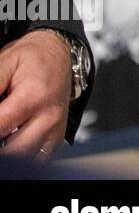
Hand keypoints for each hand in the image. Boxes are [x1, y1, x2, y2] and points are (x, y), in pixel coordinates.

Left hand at [0, 29, 71, 161]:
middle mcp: (49, 116)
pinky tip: (12, 139)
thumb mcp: (4, 63)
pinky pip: (38, 158)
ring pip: (26, 157)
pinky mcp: (56, 137)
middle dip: (0, 141)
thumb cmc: (32, 58)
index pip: (0, 126)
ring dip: (10, 150)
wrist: (60, 54)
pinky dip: (22, 155)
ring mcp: (55, 129)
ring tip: (4, 130)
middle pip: (14, 150)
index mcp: (34, 96)